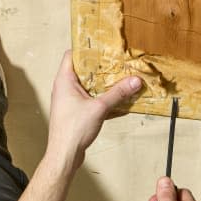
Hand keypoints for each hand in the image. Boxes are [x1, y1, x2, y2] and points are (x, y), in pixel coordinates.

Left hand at [44, 50, 142, 172]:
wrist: (64, 155)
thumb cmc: (74, 129)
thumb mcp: (99, 108)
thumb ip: (118, 93)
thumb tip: (135, 80)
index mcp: (64, 80)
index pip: (71, 55)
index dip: (85, 48)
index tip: (103, 45)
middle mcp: (64, 87)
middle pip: (82, 69)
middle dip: (100, 65)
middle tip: (117, 60)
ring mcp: (69, 100)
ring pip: (87, 84)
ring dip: (102, 82)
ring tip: (120, 76)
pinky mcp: (75, 111)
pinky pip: (89, 98)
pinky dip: (101, 95)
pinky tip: (116, 97)